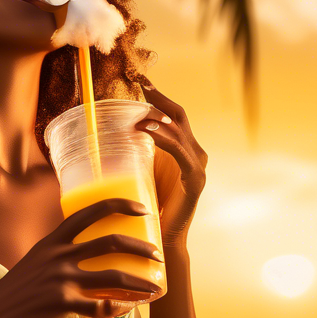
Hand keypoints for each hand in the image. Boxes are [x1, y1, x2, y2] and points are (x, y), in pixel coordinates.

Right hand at [0, 198, 163, 317]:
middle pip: (111, 242)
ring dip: (140, 281)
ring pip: (114, 277)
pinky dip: (118, 309)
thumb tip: (92, 252)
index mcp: (54, 240)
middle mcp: (59, 255)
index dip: (120, 205)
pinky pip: (101, 307)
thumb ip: (62, 252)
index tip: (143, 209)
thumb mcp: (38, 259)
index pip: (90, 211)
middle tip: (157, 255)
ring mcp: (61, 279)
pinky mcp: (63, 304)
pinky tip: (127, 309)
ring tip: (155, 286)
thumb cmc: (21, 288)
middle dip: (141, 247)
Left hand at [134, 75, 207, 246]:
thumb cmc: (151, 205)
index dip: (160, 96)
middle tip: (142, 82)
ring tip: (139, 110)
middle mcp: (196, 153)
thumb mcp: (145, 170)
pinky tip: (147, 131)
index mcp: (186, 149)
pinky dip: (164, 139)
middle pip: (179, 116)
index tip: (142, 80)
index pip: (174, 116)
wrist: (163, 238)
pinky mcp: (195, 180)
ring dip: (158, 117)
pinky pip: (180, 152)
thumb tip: (117, 130)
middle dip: (160, 97)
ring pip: (180, 131)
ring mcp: (198, 167)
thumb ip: (141, 151)